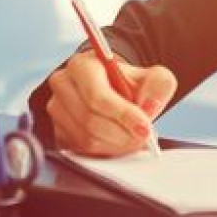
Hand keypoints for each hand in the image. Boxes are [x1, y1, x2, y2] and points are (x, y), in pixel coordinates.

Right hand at [44, 50, 176, 156]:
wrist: (114, 90)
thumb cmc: (129, 82)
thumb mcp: (152, 76)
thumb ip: (159, 85)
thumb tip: (150, 105)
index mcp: (81, 65)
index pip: (97, 95)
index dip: (123, 114)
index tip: (145, 127)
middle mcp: (63, 84)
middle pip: (91, 120)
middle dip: (123, 133)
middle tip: (144, 136)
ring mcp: (57, 110)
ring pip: (87, 138)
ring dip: (116, 144)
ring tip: (134, 138)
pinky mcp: (58, 132)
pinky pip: (82, 150)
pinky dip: (106, 151)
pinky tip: (119, 141)